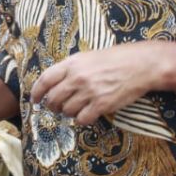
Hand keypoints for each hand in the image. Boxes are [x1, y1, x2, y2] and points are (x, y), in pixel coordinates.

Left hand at [30, 42, 155, 126]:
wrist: (141, 65)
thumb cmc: (116, 59)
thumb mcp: (88, 57)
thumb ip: (71, 68)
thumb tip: (54, 83)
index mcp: (72, 63)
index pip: (45, 80)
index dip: (36, 92)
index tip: (35, 100)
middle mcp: (77, 78)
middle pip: (53, 99)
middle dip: (52, 106)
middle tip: (56, 107)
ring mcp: (89, 92)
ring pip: (67, 111)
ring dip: (68, 112)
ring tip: (77, 108)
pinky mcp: (101, 105)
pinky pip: (82, 119)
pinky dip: (82, 119)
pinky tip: (88, 114)